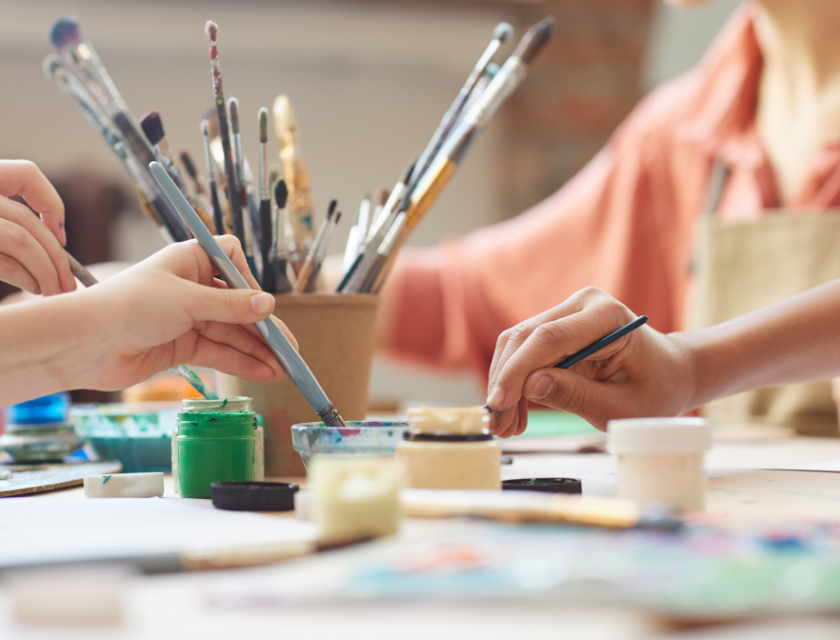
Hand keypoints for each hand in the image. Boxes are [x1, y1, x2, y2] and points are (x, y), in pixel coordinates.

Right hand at [0, 160, 74, 294]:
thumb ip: (10, 220)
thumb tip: (57, 243)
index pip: (26, 173)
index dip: (51, 203)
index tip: (61, 237)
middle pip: (28, 219)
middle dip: (57, 256)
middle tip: (69, 283)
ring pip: (22, 240)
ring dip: (47, 270)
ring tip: (56, 291)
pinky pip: (5, 261)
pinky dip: (27, 277)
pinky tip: (36, 288)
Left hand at [74, 236, 294, 390]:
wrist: (85, 343)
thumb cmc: (129, 306)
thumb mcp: (188, 301)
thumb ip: (231, 306)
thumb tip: (269, 305)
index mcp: (191, 261)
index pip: (232, 261)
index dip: (250, 281)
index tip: (263, 305)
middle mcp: (192, 287)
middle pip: (238, 306)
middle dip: (263, 329)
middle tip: (290, 350)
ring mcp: (188, 318)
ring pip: (232, 333)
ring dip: (256, 351)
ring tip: (283, 369)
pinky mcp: (181, 345)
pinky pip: (219, 352)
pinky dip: (240, 363)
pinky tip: (263, 373)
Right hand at [485, 287, 697, 434]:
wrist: (671, 372)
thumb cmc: (655, 390)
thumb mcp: (621, 406)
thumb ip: (576, 395)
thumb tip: (530, 387)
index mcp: (607, 316)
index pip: (549, 338)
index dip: (518, 371)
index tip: (499, 403)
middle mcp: (583, 303)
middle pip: (525, 337)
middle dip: (505, 382)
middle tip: (497, 425)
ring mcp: (568, 311)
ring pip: (518, 344)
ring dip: (506, 384)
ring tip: (506, 426)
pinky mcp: (558, 324)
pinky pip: (525, 350)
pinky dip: (515, 381)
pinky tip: (515, 412)